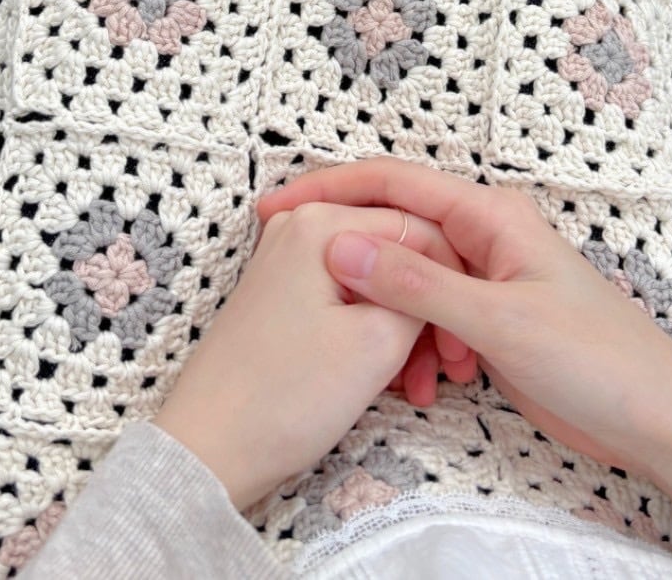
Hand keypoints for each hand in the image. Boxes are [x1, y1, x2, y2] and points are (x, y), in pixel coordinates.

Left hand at [155, 200, 463, 510]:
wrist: (210, 450)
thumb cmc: (285, 397)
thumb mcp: (379, 342)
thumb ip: (422, 292)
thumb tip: (436, 278)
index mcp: (322, 222)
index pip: (420, 229)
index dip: (451, 284)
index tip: (460, 341)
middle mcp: (301, 227)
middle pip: (396, 255)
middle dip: (428, 311)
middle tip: (448, 369)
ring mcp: (289, 261)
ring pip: (376, 283)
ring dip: (405, 331)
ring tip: (418, 387)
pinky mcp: (285, 295)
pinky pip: (348, 300)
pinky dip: (375, 336)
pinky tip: (390, 382)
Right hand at [258, 158, 671, 579]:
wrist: (658, 422)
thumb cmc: (599, 359)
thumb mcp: (499, 320)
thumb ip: (417, 283)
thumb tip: (341, 243)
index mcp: (489, 215)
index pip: (391, 184)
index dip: (327, 189)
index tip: (274, 206)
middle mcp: (483, 237)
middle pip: (394, 227)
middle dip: (349, 255)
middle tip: (295, 281)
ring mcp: (485, 280)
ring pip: (408, 278)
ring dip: (384, 314)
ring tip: (374, 356)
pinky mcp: (488, 322)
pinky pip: (428, 316)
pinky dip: (408, 340)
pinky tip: (412, 377)